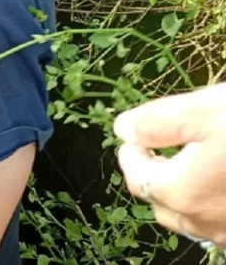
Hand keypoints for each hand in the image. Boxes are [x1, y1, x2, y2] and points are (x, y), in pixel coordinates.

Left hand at [113, 84, 225, 247]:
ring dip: (183, 196)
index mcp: (179, 191)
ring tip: (191, 165)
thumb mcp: (202, 110)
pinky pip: (224, 227)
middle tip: (159, 149)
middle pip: (161, 203)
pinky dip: (215, 208)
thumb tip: (123, 129)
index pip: (136, 176)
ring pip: (193, 220)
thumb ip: (156, 122)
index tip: (136, 135)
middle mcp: (204, 222)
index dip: (131, 153)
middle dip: (154, 176)